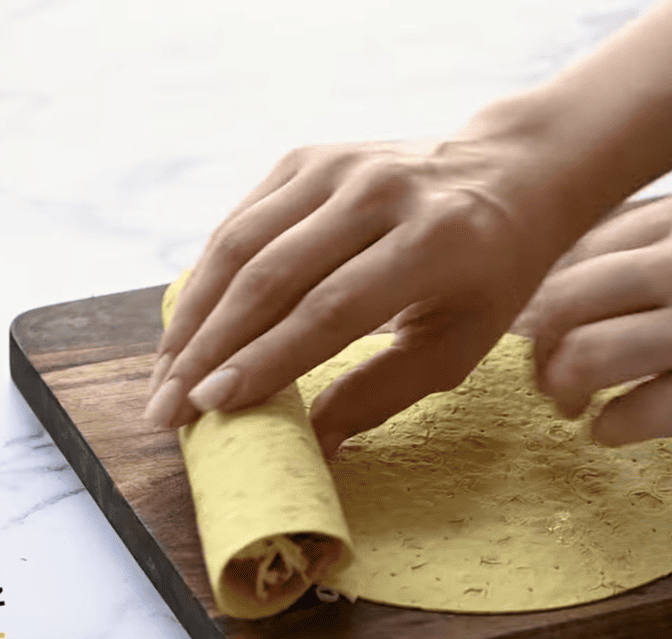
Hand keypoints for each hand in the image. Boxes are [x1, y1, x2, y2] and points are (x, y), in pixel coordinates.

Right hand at [144, 120, 606, 453]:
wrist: (507, 174)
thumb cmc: (490, 274)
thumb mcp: (459, 344)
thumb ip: (382, 393)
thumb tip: (310, 448)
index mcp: (434, 241)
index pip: (330, 309)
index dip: (265, 360)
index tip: (211, 407)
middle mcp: (379, 191)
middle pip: (270, 275)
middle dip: (208, 350)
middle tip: (166, 408)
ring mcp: (337, 165)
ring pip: (239, 243)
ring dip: (193, 316)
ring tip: (164, 376)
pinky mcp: (307, 157)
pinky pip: (241, 221)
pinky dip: (208, 276)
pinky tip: (189, 325)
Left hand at [520, 178, 671, 447]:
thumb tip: (612, 270)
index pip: (581, 242)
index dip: (547, 285)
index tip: (542, 314)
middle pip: (562, 296)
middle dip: (536, 338)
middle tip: (541, 366)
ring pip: (582, 355)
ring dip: (560, 387)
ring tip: (568, 404)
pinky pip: (630, 414)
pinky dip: (607, 428)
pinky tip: (610, 432)